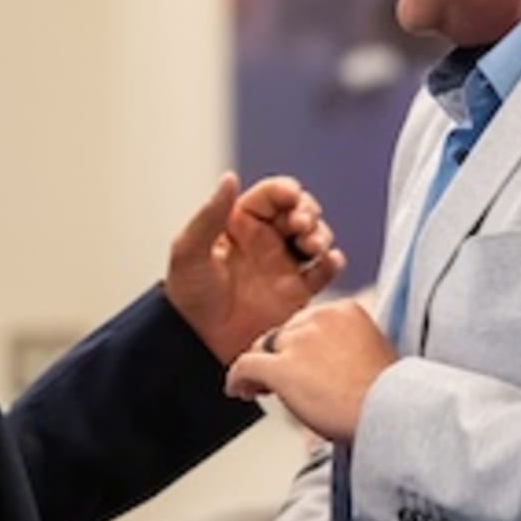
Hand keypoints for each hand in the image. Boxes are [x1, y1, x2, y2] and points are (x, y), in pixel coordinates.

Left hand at [166, 173, 345, 361]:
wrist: (200, 343)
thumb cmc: (188, 297)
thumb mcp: (190, 251)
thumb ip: (210, 214)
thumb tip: (229, 177)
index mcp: (240, 223)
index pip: (270, 196)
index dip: (285, 191)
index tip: (292, 195)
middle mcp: (265, 240)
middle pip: (299, 211)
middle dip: (307, 211)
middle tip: (301, 224)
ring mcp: (283, 265)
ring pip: (315, 237)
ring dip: (321, 234)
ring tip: (312, 245)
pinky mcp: (297, 291)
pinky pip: (323, 271)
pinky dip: (332, 263)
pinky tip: (331, 261)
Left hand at [224, 300, 393, 442]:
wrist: (388, 414)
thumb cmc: (387, 396)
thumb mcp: (375, 355)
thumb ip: (348, 349)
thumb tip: (331, 365)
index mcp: (345, 310)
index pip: (308, 322)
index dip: (298, 344)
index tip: (298, 361)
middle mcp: (319, 319)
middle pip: (284, 333)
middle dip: (280, 355)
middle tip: (277, 380)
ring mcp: (299, 342)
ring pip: (263, 347)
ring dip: (260, 368)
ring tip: (258, 388)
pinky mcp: (282, 368)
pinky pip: (246, 367)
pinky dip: (238, 379)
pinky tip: (238, 390)